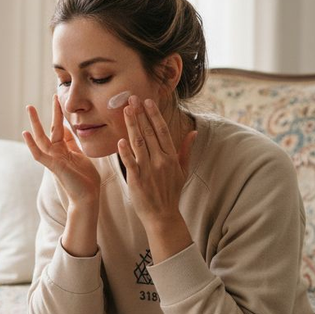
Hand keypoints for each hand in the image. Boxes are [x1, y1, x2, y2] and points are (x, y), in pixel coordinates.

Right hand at [22, 94, 100, 203]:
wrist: (88, 197)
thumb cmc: (86, 179)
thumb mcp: (81, 155)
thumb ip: (74, 143)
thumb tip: (70, 129)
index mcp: (64, 150)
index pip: (60, 128)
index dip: (59, 114)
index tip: (58, 100)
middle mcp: (57, 153)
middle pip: (50, 129)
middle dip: (48, 113)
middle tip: (44, 99)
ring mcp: (54, 159)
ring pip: (41, 138)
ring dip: (35, 122)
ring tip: (29, 108)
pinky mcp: (53, 166)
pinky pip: (40, 154)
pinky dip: (32, 144)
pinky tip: (25, 133)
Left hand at [117, 96, 196, 230]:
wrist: (163, 215)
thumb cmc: (171, 192)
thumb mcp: (183, 170)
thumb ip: (186, 150)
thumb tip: (193, 132)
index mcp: (171, 157)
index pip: (162, 130)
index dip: (154, 115)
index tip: (147, 101)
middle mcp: (160, 160)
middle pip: (149, 132)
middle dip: (140, 114)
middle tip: (132, 98)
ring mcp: (148, 170)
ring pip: (139, 143)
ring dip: (132, 125)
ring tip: (126, 110)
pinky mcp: (137, 180)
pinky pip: (130, 162)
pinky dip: (125, 151)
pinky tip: (120, 140)